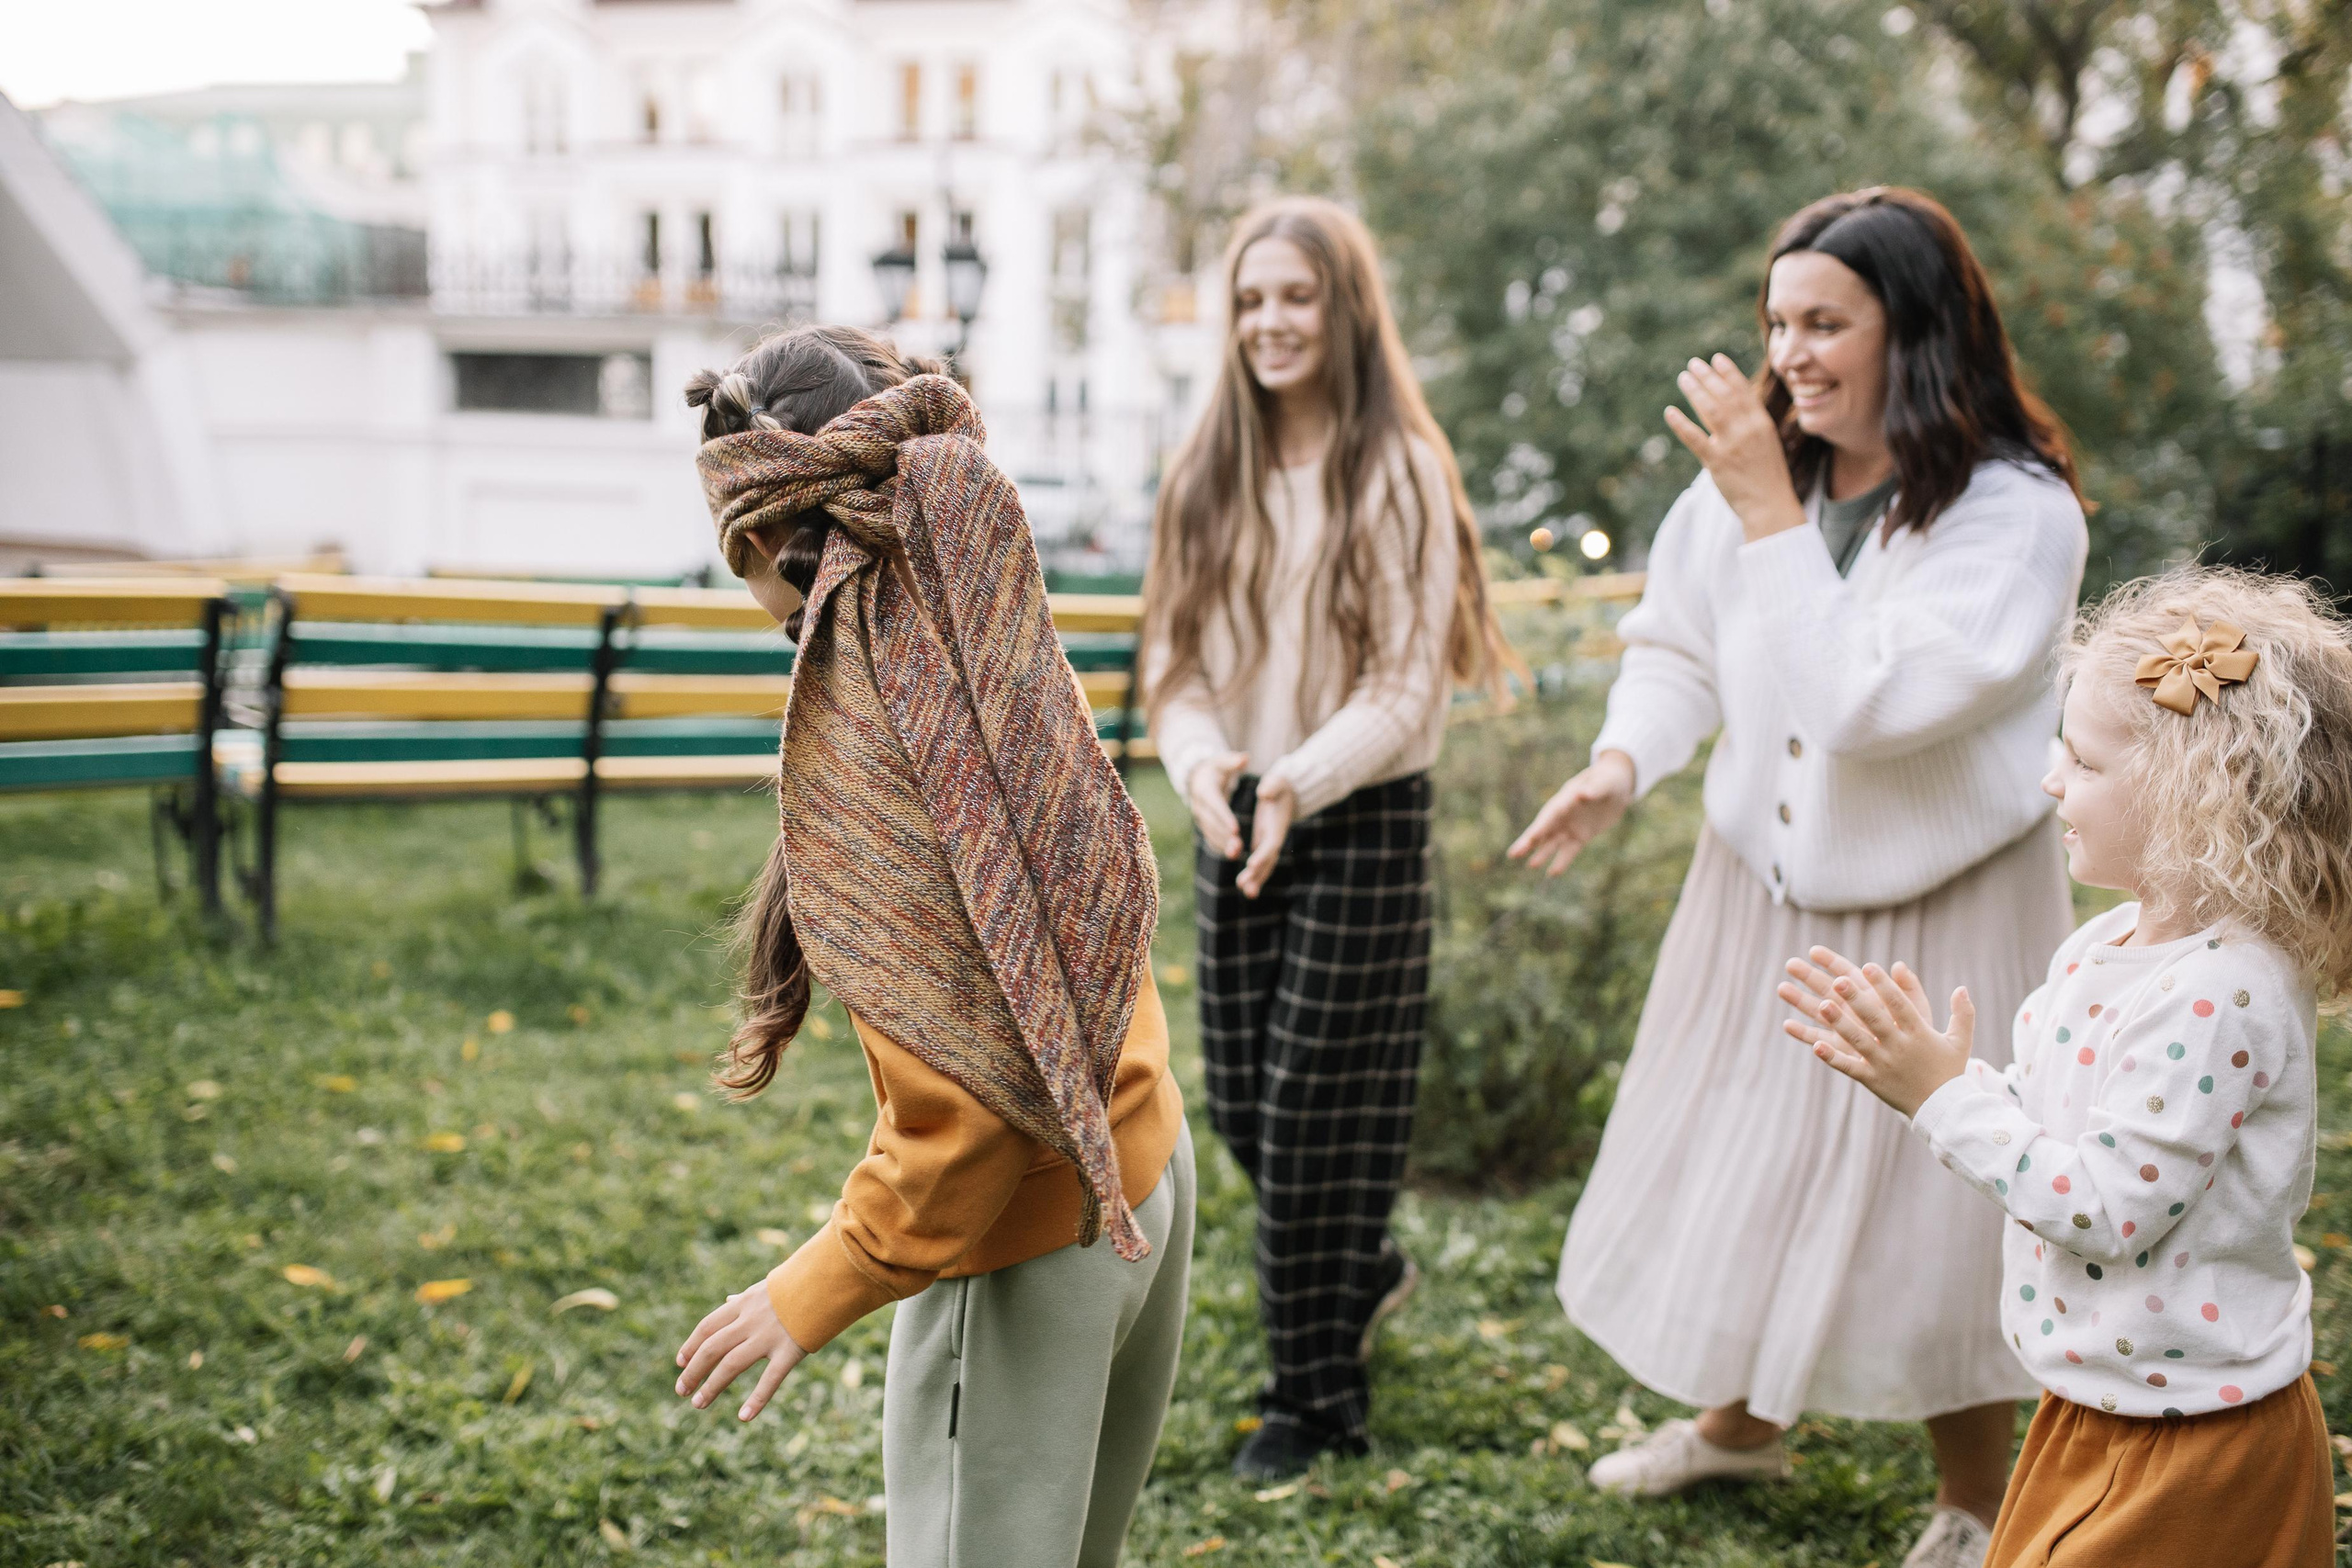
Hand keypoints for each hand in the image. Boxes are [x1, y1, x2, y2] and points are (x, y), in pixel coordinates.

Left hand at [673, 1278, 805, 1421]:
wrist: (829, 1278)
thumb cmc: (798, 1284)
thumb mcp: (765, 1288)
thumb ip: (744, 1299)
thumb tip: (727, 1300)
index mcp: (744, 1304)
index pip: (707, 1327)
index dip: (690, 1346)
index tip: (680, 1363)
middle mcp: (751, 1321)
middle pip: (712, 1348)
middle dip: (693, 1370)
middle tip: (681, 1391)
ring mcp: (769, 1336)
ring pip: (731, 1364)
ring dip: (711, 1386)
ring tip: (698, 1403)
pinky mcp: (790, 1350)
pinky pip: (770, 1379)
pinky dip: (756, 1400)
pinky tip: (744, 1417)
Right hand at [1186, 751, 1248, 859]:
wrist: (1198, 776)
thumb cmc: (1215, 767)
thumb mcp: (1223, 761)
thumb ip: (1233, 761)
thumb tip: (1245, 757)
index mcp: (1205, 789)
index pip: (1215, 805)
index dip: (1224, 817)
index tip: (1236, 829)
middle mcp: (1199, 805)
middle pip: (1212, 823)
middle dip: (1224, 835)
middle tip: (1239, 847)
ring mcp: (1200, 816)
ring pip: (1210, 833)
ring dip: (1222, 844)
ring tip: (1237, 854)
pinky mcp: (1203, 824)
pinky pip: (1210, 837)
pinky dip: (1220, 846)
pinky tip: (1231, 854)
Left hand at [1235, 775, 1294, 898]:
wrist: (1288, 793)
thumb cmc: (1280, 786)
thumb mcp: (1277, 781)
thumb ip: (1271, 786)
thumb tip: (1263, 792)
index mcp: (1277, 826)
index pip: (1270, 843)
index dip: (1262, 854)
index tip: (1251, 864)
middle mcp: (1275, 838)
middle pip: (1268, 860)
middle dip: (1258, 874)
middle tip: (1246, 889)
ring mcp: (1270, 842)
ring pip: (1264, 865)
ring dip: (1256, 879)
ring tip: (1247, 893)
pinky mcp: (1264, 843)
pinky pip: (1259, 862)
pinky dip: (1253, 874)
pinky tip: (1244, 886)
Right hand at [1507, 750, 1634, 875]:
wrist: (1617, 784)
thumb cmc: (1609, 779)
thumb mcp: (1604, 782)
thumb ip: (1593, 789)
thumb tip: (1581, 795)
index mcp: (1565, 799)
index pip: (1550, 815)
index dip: (1541, 827)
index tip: (1531, 838)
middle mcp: (1563, 814)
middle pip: (1544, 830)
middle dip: (1529, 842)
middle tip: (1513, 854)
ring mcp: (1571, 826)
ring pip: (1553, 843)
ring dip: (1542, 854)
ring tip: (1531, 866)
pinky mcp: (1582, 835)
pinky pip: (1570, 850)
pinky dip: (1562, 861)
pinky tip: (1552, 873)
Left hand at [1663, 354, 1806, 542]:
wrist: (1770, 505)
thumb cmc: (1768, 476)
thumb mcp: (1767, 443)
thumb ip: (1752, 424)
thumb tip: (1735, 406)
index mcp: (1762, 423)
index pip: (1743, 390)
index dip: (1728, 372)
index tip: (1716, 358)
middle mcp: (1748, 429)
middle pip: (1724, 395)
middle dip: (1708, 376)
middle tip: (1693, 364)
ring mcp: (1732, 445)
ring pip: (1710, 410)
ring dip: (1695, 391)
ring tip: (1683, 377)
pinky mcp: (1716, 462)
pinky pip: (1695, 438)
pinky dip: (1681, 423)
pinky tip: (1670, 411)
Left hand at [1778, 945, 1974, 1118]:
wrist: (1944, 1110)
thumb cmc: (1950, 1071)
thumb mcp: (1961, 1041)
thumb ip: (1962, 1013)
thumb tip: (1961, 987)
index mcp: (1920, 1034)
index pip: (1900, 1005)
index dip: (1884, 985)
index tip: (1868, 966)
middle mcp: (1900, 1047)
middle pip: (1875, 1019)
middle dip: (1857, 999)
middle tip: (1838, 980)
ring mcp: (1884, 1065)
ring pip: (1859, 1041)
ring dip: (1840, 1023)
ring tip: (1822, 1004)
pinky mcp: (1872, 1081)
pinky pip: (1850, 1068)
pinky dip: (1833, 1058)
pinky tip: (1815, 1046)